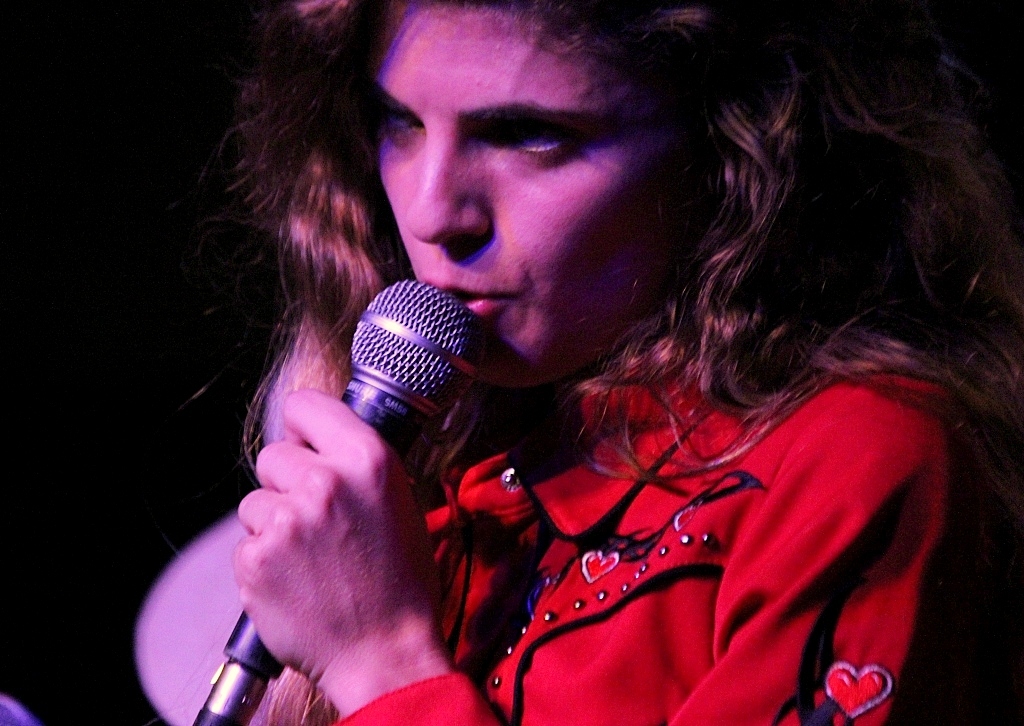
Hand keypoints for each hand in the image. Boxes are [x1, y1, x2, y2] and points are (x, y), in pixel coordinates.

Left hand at [234, 388, 452, 714]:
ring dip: (274, 525)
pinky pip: (246, 544)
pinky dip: (264, 562)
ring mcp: (286, 520)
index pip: (304, 404)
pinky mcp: (256, 558)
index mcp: (367, 460)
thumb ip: (357, 464)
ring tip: (310, 558)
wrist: (384, 653)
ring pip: (255, 502)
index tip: (305, 443)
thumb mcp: (400, 502)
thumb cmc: (400, 583)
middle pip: (272, 455)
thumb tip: (317, 439)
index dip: (301, 427)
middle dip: (286, 483)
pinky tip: (296, 580)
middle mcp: (325, 482)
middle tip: (316, 520)